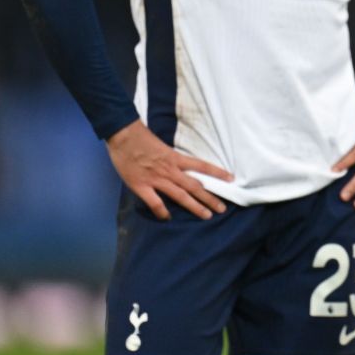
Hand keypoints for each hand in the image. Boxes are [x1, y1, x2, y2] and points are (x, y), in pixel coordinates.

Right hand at [106, 120, 230, 220]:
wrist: (123, 135)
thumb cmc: (142, 138)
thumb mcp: (163, 147)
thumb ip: (173, 159)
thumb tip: (183, 168)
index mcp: (176, 158)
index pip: (202, 166)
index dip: (217, 173)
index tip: (231, 179)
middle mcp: (170, 170)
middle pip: (195, 186)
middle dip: (210, 198)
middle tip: (222, 209)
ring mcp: (156, 179)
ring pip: (180, 196)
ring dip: (194, 207)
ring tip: (206, 215)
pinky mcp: (141, 186)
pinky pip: (155, 203)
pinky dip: (162, 212)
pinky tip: (167, 218)